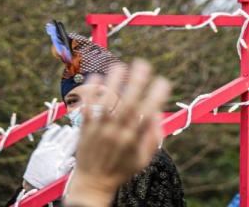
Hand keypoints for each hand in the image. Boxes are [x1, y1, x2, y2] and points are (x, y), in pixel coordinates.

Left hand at [23, 124, 79, 187]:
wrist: (32, 183)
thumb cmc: (48, 181)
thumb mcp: (60, 176)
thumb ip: (67, 167)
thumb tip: (74, 158)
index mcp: (61, 158)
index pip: (72, 145)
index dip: (78, 138)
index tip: (82, 133)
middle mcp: (54, 152)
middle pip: (66, 139)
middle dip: (72, 133)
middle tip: (77, 128)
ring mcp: (46, 149)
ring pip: (57, 137)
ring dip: (63, 131)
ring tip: (68, 127)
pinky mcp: (39, 149)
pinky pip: (46, 137)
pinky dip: (51, 131)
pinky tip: (56, 128)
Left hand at [64, 60, 171, 206]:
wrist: (92, 185)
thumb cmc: (120, 171)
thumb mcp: (143, 159)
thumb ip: (152, 137)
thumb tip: (156, 115)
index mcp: (134, 140)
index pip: (148, 113)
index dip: (157, 96)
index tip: (163, 82)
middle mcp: (117, 133)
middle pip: (128, 103)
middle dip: (137, 82)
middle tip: (143, 64)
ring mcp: (100, 130)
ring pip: (107, 103)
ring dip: (113, 83)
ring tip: (120, 66)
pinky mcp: (85, 130)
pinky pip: (87, 108)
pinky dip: (91, 93)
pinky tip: (95, 78)